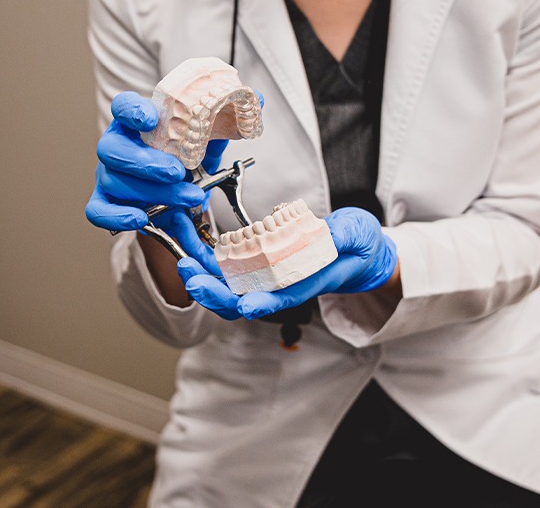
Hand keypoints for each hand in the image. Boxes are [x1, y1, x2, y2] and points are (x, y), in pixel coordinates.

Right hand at [85, 91, 227, 269]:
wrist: (181, 191)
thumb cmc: (187, 158)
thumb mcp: (208, 138)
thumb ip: (227, 119)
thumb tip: (256, 98)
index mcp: (137, 122)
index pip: (123, 107)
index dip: (131, 110)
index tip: (149, 118)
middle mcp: (118, 146)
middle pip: (113, 149)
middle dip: (146, 162)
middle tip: (178, 171)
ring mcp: (109, 175)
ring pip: (116, 182)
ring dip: (154, 193)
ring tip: (189, 197)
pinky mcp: (107, 202)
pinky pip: (98, 211)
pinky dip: (117, 216)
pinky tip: (141, 219)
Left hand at [178, 207, 397, 320]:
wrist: (355, 252)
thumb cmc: (357, 246)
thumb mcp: (358, 234)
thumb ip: (344, 235)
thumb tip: (329, 234)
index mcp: (308, 282)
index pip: (283, 297)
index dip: (263, 303)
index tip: (245, 305)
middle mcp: (281, 285)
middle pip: (242, 300)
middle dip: (214, 292)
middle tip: (190, 273)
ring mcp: (266, 277)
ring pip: (227, 286)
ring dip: (201, 274)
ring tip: (181, 254)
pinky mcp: (256, 264)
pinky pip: (224, 267)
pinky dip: (204, 255)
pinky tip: (189, 237)